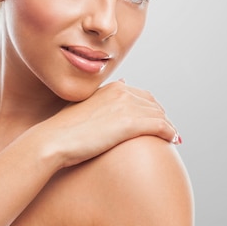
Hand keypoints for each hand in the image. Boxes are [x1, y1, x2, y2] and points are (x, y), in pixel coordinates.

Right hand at [35, 80, 179, 168]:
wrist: (53, 141)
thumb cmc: (62, 130)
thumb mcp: (82, 108)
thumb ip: (100, 100)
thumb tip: (121, 84)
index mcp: (112, 88)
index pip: (141, 95)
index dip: (151, 108)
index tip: (156, 120)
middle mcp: (122, 92)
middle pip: (153, 104)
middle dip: (162, 116)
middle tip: (168, 130)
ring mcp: (127, 106)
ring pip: (159, 114)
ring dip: (168, 126)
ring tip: (173, 137)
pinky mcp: (130, 123)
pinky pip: (160, 126)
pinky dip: (170, 132)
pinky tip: (173, 141)